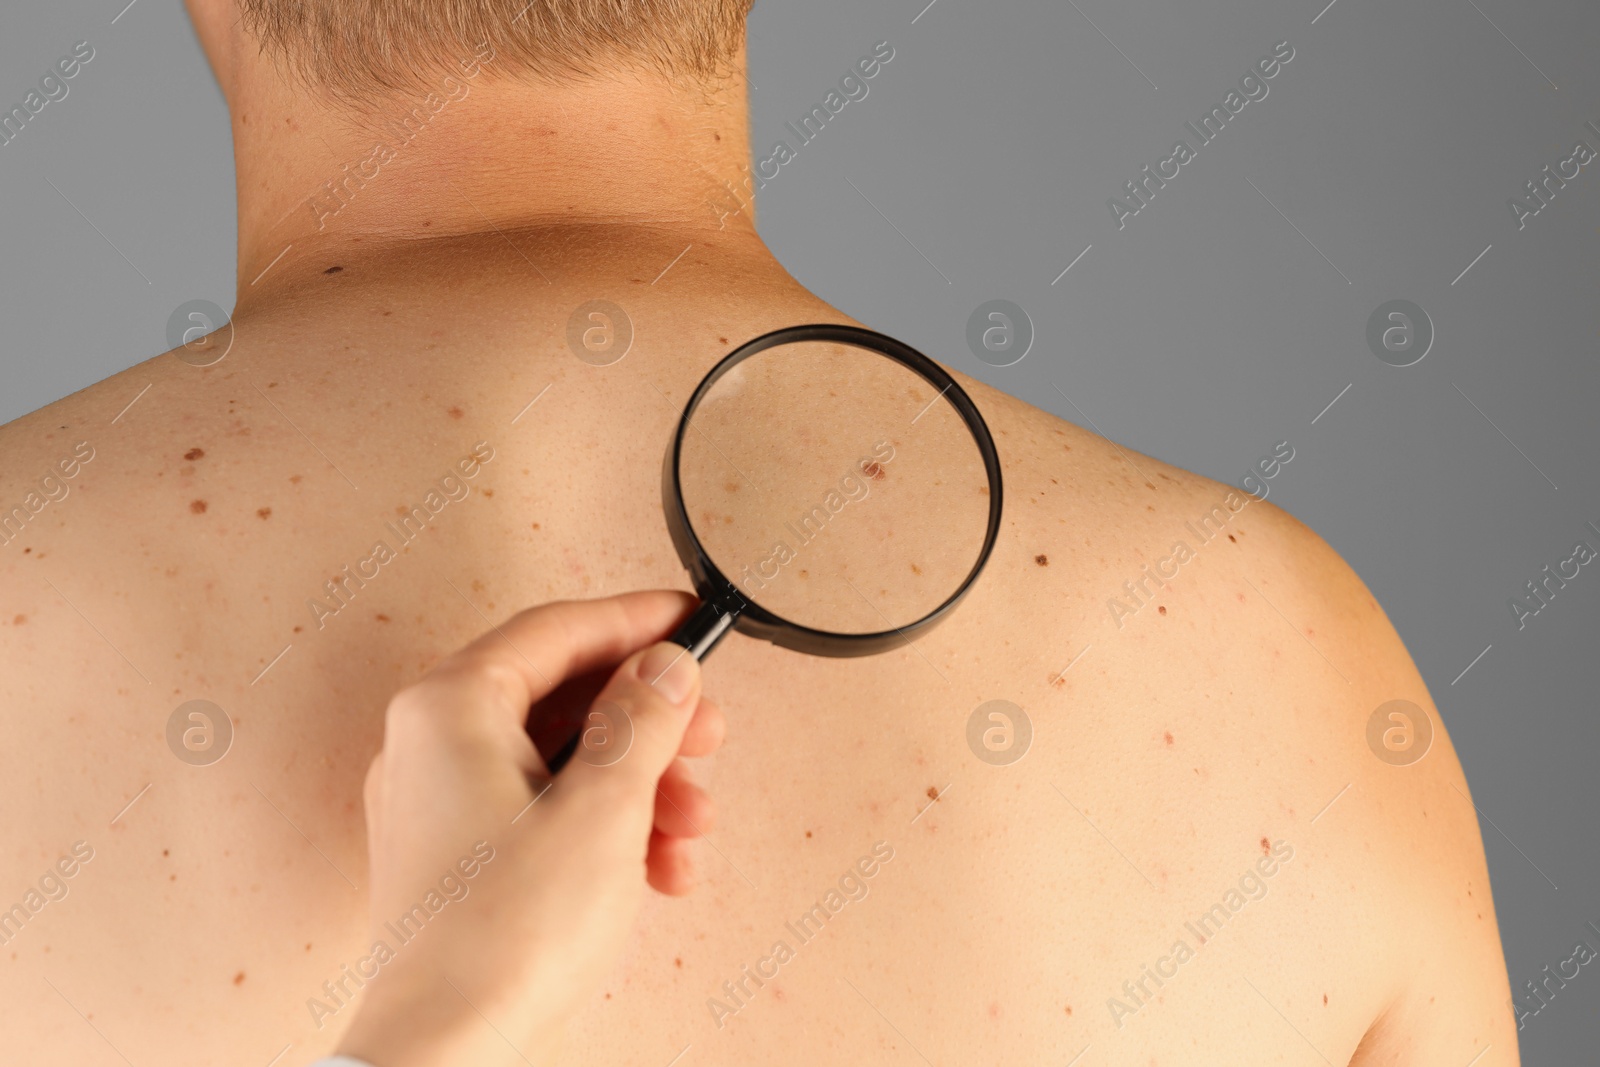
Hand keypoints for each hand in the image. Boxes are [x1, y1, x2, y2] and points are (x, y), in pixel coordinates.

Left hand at [335, 592, 724, 1066]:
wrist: (452, 1052)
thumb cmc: (505, 935)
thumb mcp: (604, 806)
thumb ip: (642, 720)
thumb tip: (664, 666)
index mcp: (450, 709)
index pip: (555, 631)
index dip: (633, 622)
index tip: (687, 620)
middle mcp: (432, 746)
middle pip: (564, 697)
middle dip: (649, 723)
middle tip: (706, 736)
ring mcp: (441, 805)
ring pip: (562, 760)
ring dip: (641, 785)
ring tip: (690, 827)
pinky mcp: (460, 859)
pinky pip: (545, 813)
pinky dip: (607, 827)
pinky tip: (659, 868)